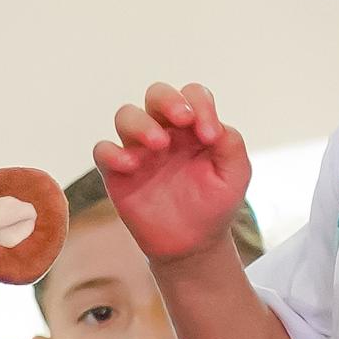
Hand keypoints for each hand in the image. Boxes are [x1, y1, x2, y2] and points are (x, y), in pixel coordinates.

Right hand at [94, 83, 252, 263]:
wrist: (193, 244)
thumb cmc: (215, 203)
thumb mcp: (235, 174)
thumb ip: (231, 144)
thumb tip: (213, 126)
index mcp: (194, 126)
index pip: (193, 95)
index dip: (201, 105)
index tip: (210, 136)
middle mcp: (165, 130)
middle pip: (156, 94)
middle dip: (167, 100)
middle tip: (182, 119)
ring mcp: (139, 149)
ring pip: (126, 115)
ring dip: (141, 124)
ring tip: (158, 145)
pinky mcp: (118, 171)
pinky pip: (103, 150)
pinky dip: (112, 153)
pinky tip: (131, 166)